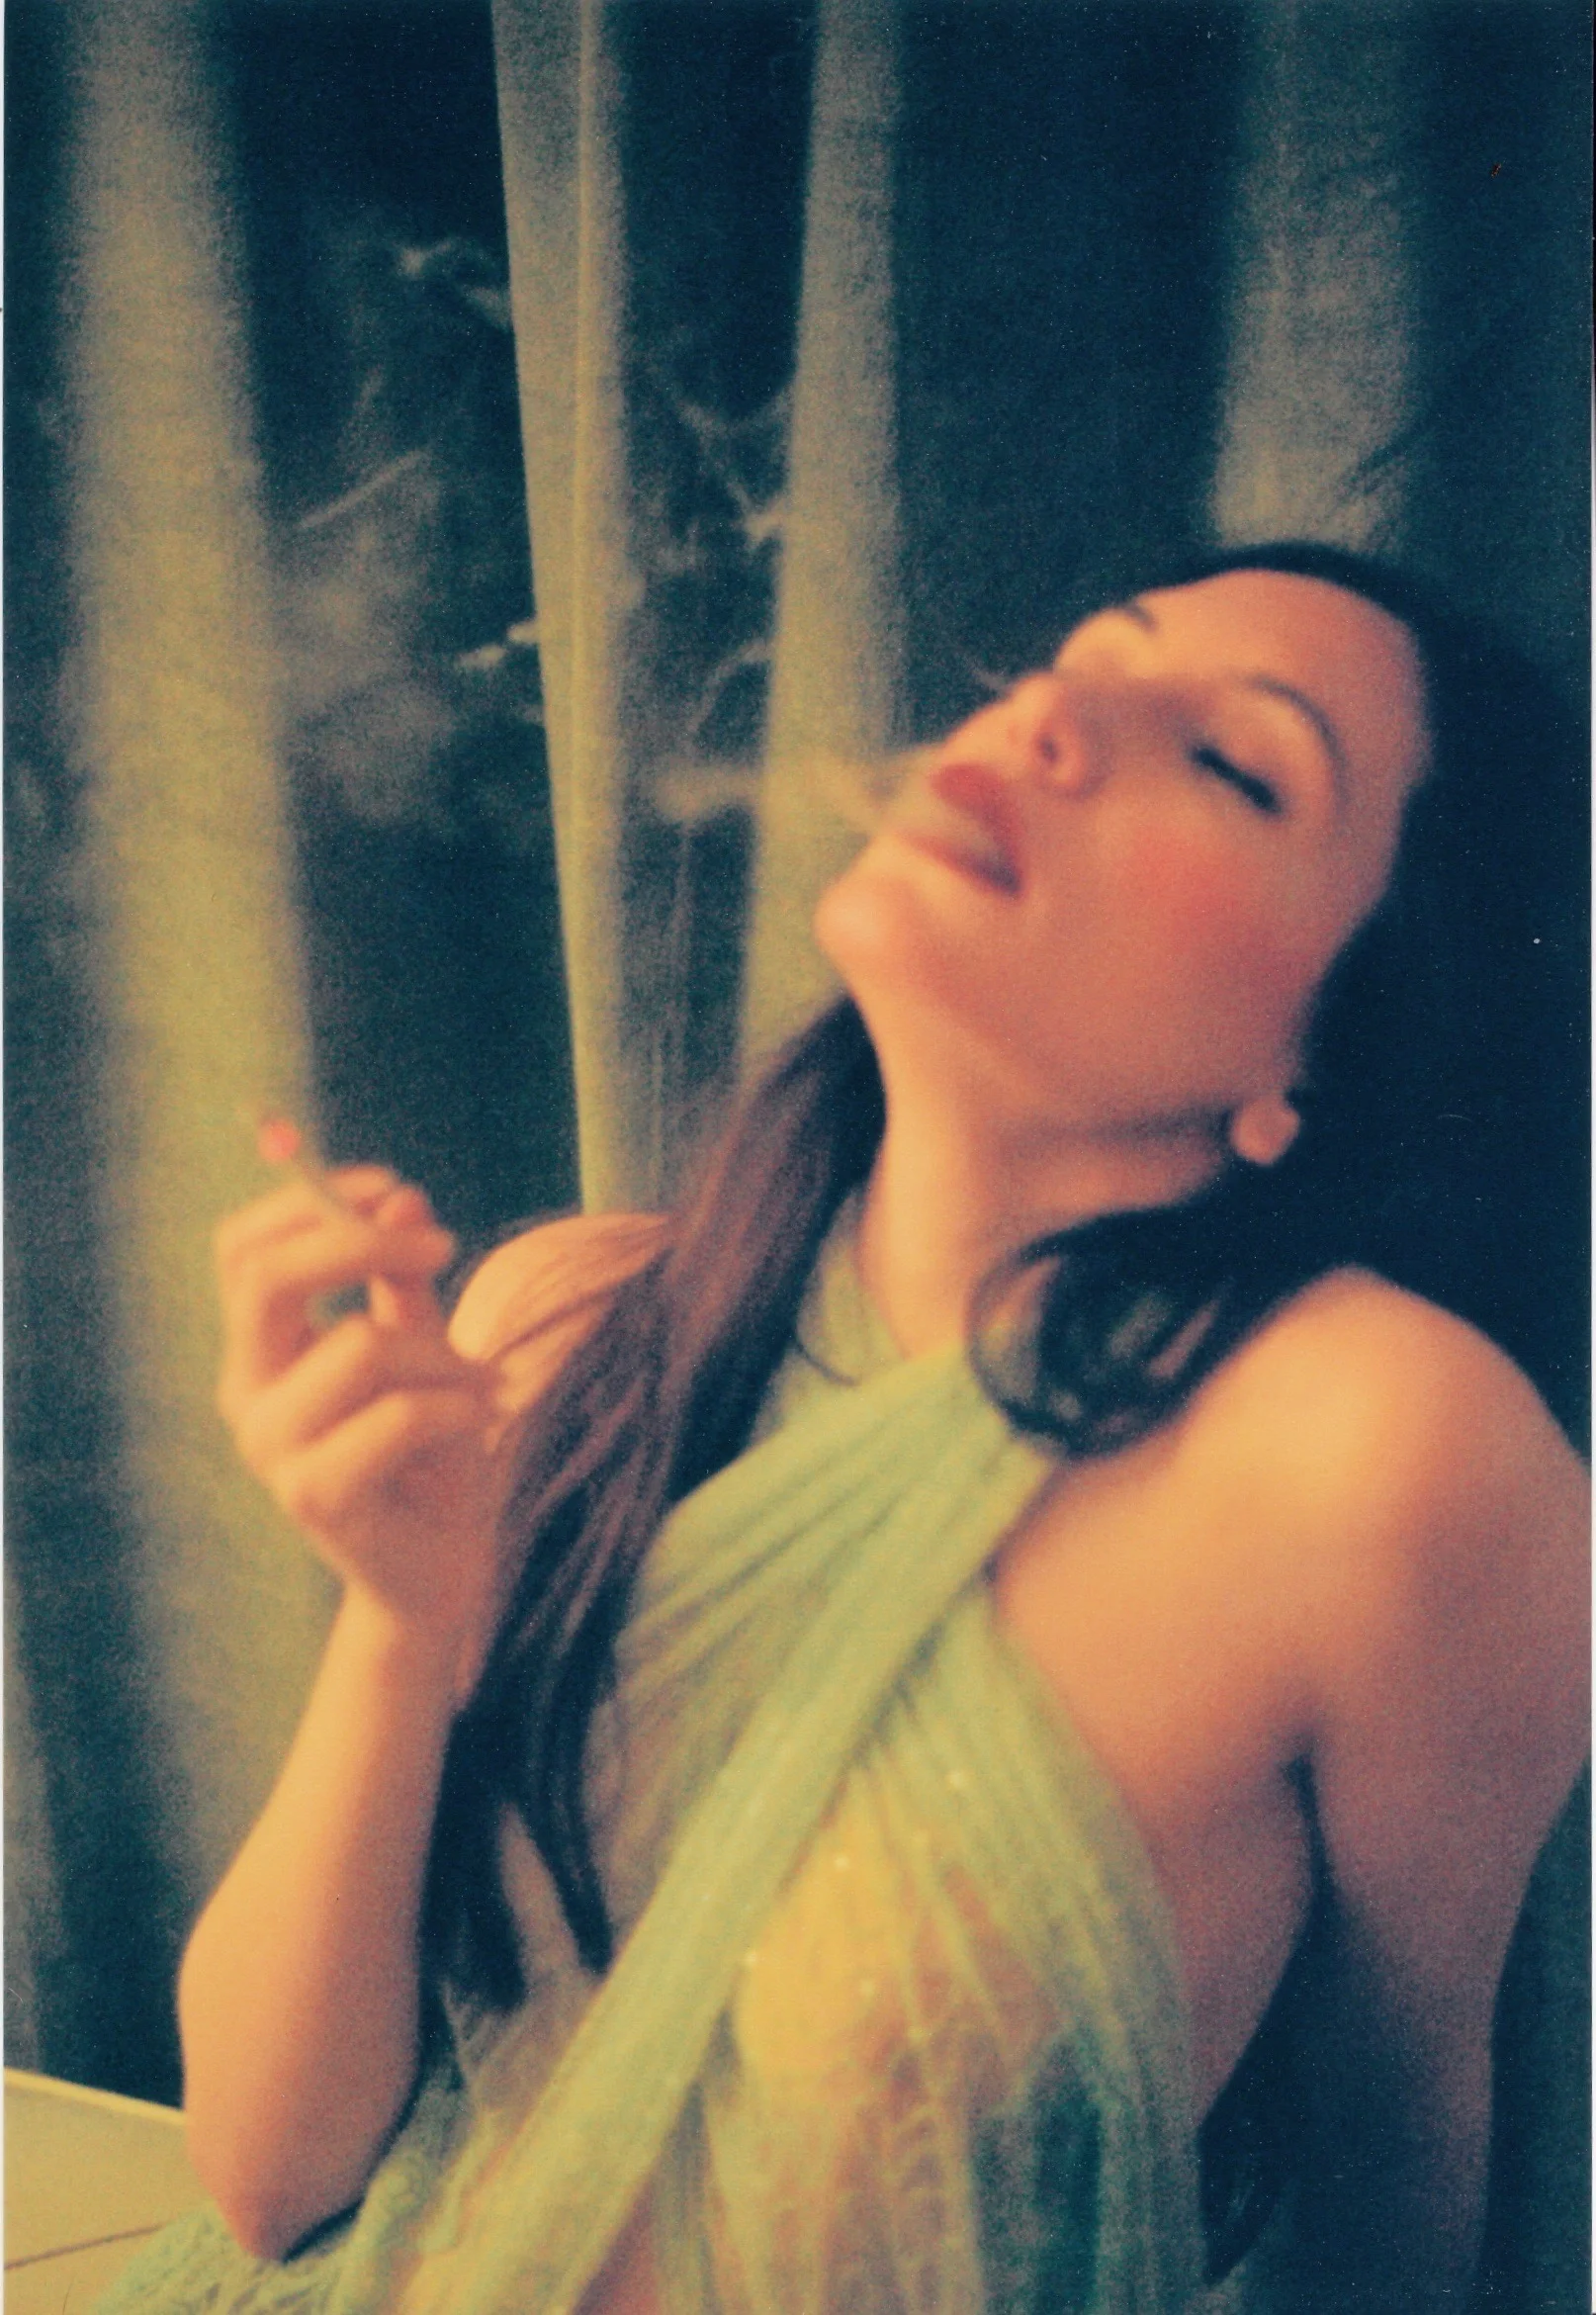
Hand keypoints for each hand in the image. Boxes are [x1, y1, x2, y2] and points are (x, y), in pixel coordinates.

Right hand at [215, 1169, 501, 1692]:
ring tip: (481, 1382)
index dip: (310, 1201)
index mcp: (258, 1352)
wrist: (442, 1569)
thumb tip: (401, 1199)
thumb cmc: (431, 1452)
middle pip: (268, 1278)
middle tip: (447, 1246)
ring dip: (442, 1352)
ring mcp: (272, 1451)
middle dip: (363, 1244)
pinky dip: (457, 1404)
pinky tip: (479, 1418)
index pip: (242, 1249)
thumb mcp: (422, 1350)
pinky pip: (397, 1415)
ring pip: (359, 1346)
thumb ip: (403, 1282)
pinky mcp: (315, 1497)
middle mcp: (245, 1396)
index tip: (392, 1188)